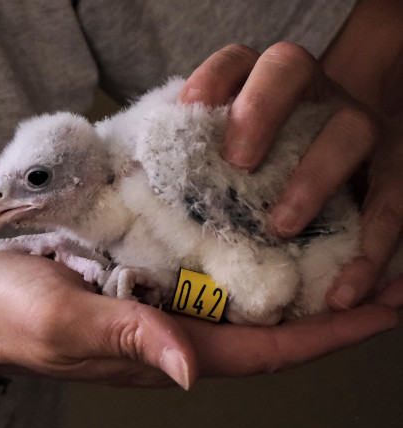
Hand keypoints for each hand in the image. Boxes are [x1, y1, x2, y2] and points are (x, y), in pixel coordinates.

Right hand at [0, 252, 398, 386]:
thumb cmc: (10, 316)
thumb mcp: (63, 324)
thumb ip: (125, 340)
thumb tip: (191, 372)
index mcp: (163, 352)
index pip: (266, 352)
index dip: (330, 333)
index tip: (384, 307)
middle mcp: (173, 336)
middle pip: (270, 330)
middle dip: (331, 305)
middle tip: (383, 267)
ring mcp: (158, 311)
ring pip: (244, 302)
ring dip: (296, 280)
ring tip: (340, 244)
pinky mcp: (140, 287)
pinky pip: (205, 275)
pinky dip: (243, 257)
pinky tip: (257, 230)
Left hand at [178, 42, 402, 309]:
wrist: (324, 158)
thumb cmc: (250, 171)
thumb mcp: (204, 161)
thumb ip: (173, 162)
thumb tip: (124, 181)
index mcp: (258, 86)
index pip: (235, 62)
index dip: (212, 79)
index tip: (189, 110)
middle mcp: (308, 96)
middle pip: (290, 69)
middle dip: (261, 110)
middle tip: (237, 162)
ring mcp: (351, 130)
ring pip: (351, 131)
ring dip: (315, 178)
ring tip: (281, 225)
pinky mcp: (386, 177)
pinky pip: (391, 206)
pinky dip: (372, 250)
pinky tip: (346, 293)